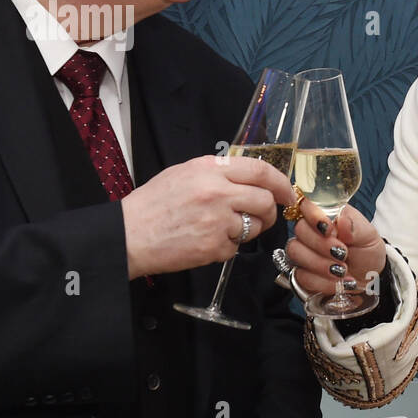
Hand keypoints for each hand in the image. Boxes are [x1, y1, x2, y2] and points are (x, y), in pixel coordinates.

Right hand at [121, 154, 294, 278]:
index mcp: (209, 169)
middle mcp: (217, 192)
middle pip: (265, 201)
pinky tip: (204, 241)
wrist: (128, 236)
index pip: (260, 170)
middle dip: (269, 212)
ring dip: (246, 230)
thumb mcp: (183, 173)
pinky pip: (235, 247)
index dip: (281, 183)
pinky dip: (225, 247)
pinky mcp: (214, 246)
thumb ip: (218, 173)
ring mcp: (217, 220)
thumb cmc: (153, 205)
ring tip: (220, 229)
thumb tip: (250, 179)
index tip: (288, 192)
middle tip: (262, 217)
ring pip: (254, 226)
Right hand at [284, 200, 386, 297]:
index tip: (329, 229)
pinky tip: (339, 282)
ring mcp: (303, 252)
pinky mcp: (301, 274)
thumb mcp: (369, 236)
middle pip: (299, 229)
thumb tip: (342, 221)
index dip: (314, 216)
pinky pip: (302, 276)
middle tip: (343, 253)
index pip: (306, 205)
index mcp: (326, 215)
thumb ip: (355, 227)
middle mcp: (311, 232)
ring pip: (296, 252)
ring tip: (343, 270)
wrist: (369, 280)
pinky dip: (323, 282)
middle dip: (322, 244)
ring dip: (321, 264)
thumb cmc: (367, 252)